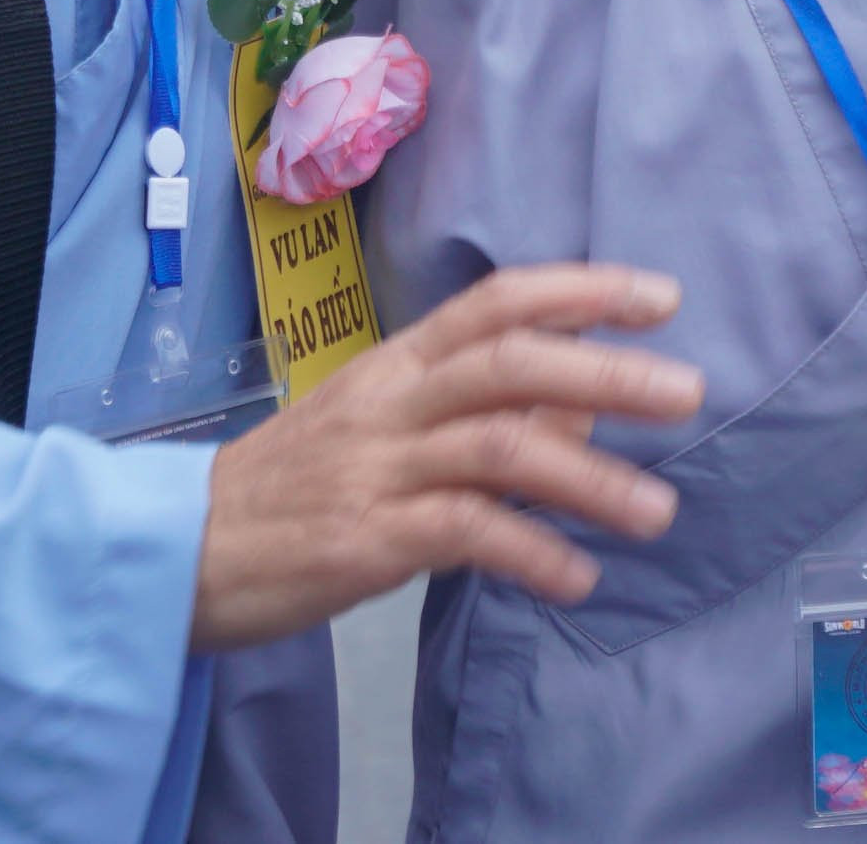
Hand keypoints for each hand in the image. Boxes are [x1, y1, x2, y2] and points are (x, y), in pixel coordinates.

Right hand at [189, 261, 702, 649]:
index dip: (581, 290)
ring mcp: (376, 468)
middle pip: (511, 361)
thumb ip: (472, 409)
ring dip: (591, 477)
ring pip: (502, 447)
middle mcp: (390, 402)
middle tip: (688, 393)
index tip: (662, 296)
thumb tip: (581, 397)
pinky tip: (577, 578)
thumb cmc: (290, 490)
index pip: (495, 301)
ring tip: (657, 512)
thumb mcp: (378, 429)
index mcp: (394, 364)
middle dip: (608, 369)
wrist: (178, 552)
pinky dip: (533, 552)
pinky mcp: (364, 538)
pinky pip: (466, 533)